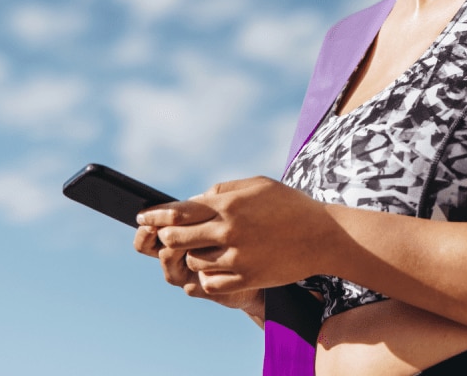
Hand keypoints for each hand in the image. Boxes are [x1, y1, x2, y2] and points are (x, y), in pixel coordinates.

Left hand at [137, 176, 333, 296]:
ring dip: (192, 255)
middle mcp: (229, 230)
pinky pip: (209, 282)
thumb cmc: (290, 206)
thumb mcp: (258, 185)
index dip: (156, 215)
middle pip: (177, 238)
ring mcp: (237, 257)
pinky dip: (207, 275)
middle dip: (167, 237)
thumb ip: (224, 190)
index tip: (143, 217)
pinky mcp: (246, 277)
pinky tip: (216, 266)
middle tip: (166, 236)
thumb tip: (194, 200)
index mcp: (229, 204)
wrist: (323, 236)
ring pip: (192, 261)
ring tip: (203, 249)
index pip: (178, 211)